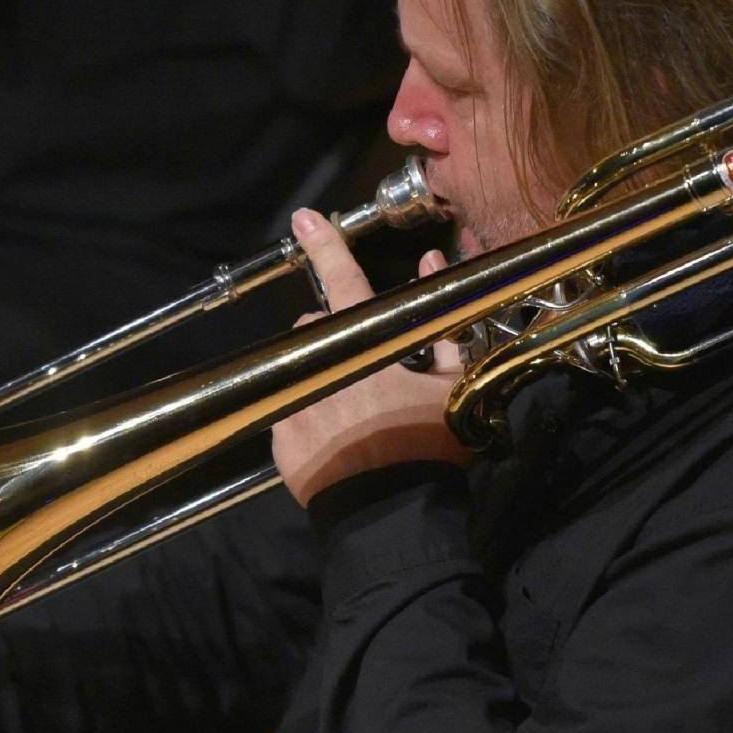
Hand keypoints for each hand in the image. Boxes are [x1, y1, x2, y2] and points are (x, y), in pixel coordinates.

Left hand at [272, 209, 469, 505]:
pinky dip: (308, 417)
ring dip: (320, 376)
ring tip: (349, 410)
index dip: (326, 246)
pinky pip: (288, 412)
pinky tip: (335, 441)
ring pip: (298, 368)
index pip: (344, 281)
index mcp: (363, 344)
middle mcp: (318, 363)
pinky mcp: (278, 439)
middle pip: (315, 330)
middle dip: (335, 338)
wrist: (392, 514)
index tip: (304, 217)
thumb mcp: (454, 385)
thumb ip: (445, 327)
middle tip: (365, 368)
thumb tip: (436, 270)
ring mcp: (292, 401)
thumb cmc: (427, 444)